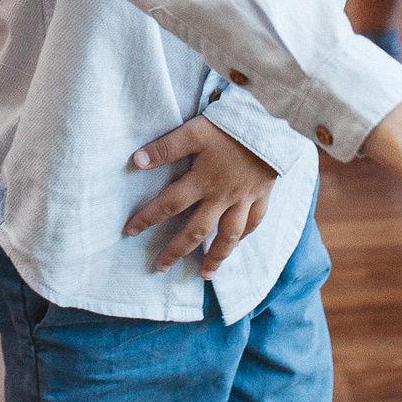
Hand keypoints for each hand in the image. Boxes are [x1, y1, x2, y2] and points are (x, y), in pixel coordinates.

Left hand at [124, 114, 277, 274]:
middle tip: (161, 268)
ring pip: (228, 236)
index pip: (169, 204)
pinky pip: (254, 223)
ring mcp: (244, 199)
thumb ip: (167, 146)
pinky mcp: (262, 195)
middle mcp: (222, 197)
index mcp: (203, 182)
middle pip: (197, 231)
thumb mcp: (195, 131)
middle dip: (177, 251)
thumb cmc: (230, 126)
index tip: (130, 231)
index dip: (148, 218)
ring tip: (204, 275)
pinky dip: (244, 236)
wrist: (272, 128)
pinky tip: (236, 244)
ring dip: (215, 257)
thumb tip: (137, 161)